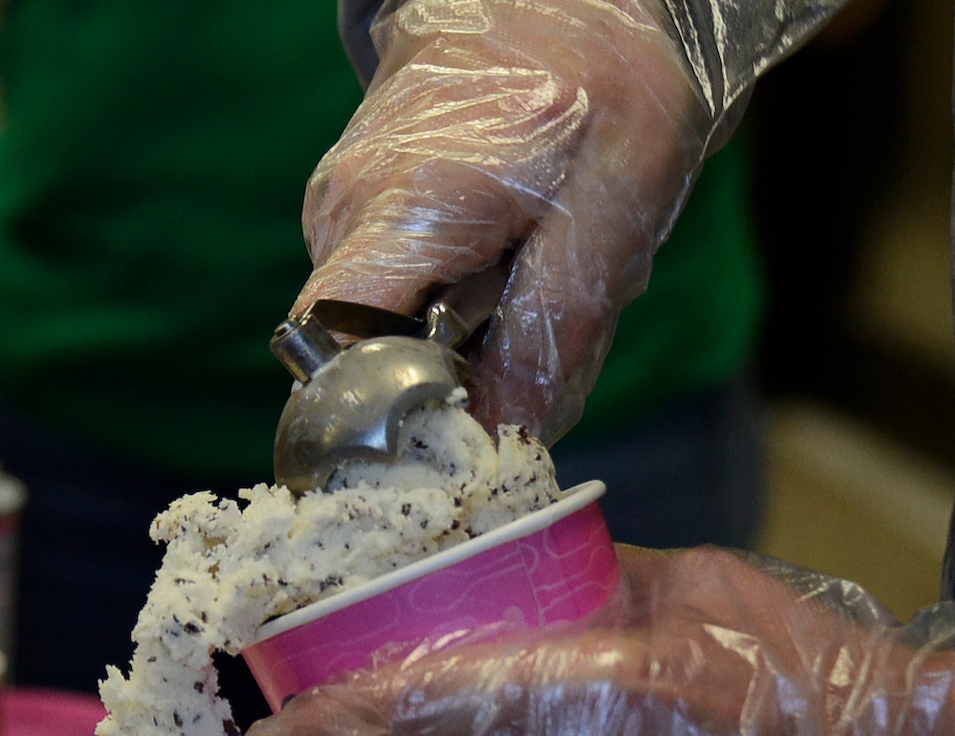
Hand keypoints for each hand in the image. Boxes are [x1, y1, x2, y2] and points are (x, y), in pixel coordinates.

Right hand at [299, 0, 712, 435]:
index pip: (338, 349)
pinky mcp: (354, 210)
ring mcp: (339, 206)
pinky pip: (393, 294)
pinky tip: (503, 252)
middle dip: (446, 375)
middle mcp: (344, 209)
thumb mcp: (616, 206)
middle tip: (529, 332)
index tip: (462, 424)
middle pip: (364, 354)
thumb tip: (507, 435)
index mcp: (405, 206)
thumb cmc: (599, 81)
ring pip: (384, 328)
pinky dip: (452, 299)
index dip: (388, 410)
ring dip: (458, 336)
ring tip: (526, 272)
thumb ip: (556, 330)